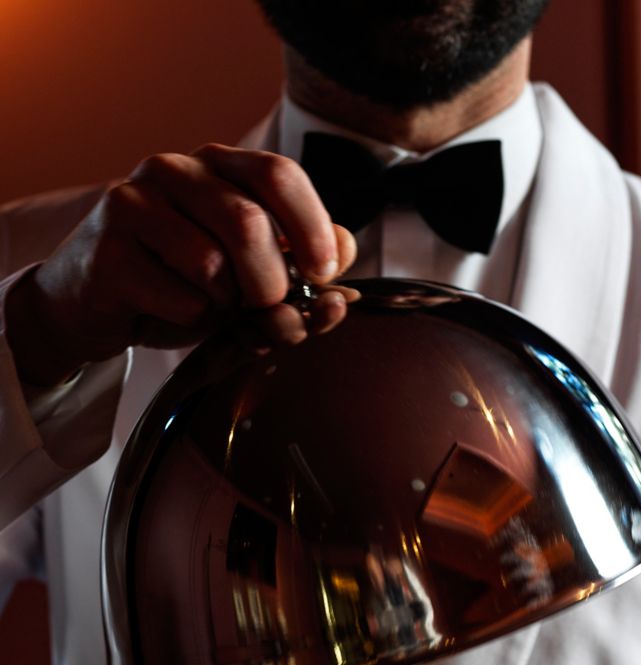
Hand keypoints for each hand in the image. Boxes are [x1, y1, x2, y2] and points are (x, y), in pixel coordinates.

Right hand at [5, 144, 357, 386]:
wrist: (90, 304)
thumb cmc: (180, 283)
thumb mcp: (247, 271)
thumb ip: (300, 260)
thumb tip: (346, 251)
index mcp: (217, 165)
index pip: (279, 174)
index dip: (312, 228)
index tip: (323, 273)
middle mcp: (173, 170)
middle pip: (249, 224)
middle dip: (271, 283)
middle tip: (266, 307)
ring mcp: (133, 204)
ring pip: (213, 265)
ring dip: (227, 306)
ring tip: (209, 307)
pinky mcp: (108, 252)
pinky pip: (181, 298)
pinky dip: (192, 320)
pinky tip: (168, 310)